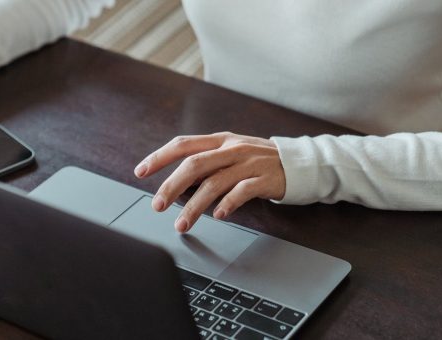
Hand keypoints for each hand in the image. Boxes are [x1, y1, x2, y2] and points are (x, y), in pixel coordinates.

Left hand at [134, 132, 285, 232]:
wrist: (300, 163)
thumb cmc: (258, 162)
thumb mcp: (230, 155)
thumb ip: (206, 164)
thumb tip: (176, 184)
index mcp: (219, 141)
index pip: (183, 144)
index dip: (159, 157)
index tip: (140, 171)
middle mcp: (231, 149)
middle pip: (194, 164)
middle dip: (171, 186)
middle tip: (157, 205)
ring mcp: (249, 163)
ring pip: (214, 182)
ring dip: (195, 206)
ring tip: (182, 224)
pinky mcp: (265, 179)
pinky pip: (242, 192)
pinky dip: (227, 204)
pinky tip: (218, 216)